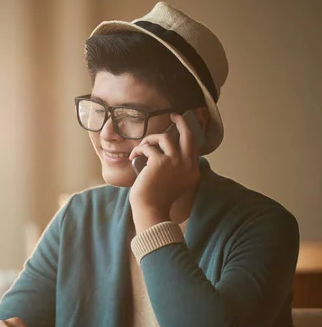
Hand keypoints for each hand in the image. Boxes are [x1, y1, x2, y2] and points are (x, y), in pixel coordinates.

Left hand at [128, 113, 199, 232]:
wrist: (151, 211)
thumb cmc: (158, 199)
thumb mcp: (174, 183)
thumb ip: (176, 168)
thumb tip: (166, 150)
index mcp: (193, 171)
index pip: (193, 146)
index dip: (187, 133)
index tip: (181, 124)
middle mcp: (187, 165)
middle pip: (188, 135)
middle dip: (181, 121)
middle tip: (173, 115)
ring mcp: (175, 162)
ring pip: (164, 138)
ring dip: (150, 140)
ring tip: (141, 148)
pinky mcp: (160, 162)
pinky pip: (148, 147)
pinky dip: (138, 150)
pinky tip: (133, 157)